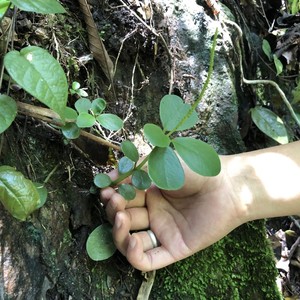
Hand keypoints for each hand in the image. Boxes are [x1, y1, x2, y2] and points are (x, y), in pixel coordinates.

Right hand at [100, 157, 244, 270]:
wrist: (227, 185)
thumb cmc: (196, 169)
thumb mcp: (161, 162)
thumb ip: (135, 169)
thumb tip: (109, 176)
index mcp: (150, 192)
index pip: (123, 198)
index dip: (112, 195)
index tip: (105, 188)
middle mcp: (154, 212)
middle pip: (124, 218)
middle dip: (114, 210)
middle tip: (114, 200)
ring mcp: (163, 231)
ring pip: (131, 241)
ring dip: (119, 233)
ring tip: (121, 218)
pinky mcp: (174, 248)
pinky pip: (149, 259)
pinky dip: (134, 255)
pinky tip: (132, 241)